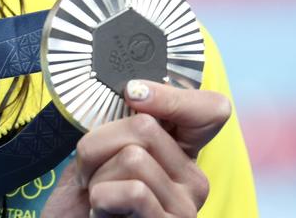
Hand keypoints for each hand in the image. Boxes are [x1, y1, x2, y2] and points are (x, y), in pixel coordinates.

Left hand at [40, 79, 231, 216]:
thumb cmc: (85, 197)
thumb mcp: (101, 151)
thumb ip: (123, 124)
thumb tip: (136, 89)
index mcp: (180, 154)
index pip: (210, 109)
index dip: (171, 95)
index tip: (132, 94)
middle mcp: (193, 180)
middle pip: (145, 125)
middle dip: (98, 144)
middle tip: (92, 174)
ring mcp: (186, 208)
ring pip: (133, 157)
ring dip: (96, 176)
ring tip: (97, 198)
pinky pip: (135, 191)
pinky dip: (102, 198)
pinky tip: (101, 212)